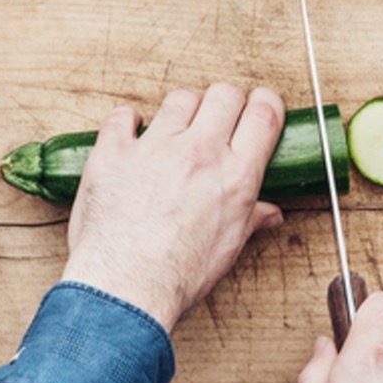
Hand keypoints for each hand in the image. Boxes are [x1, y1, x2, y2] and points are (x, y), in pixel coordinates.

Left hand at [61, 83, 285, 332]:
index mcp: (235, 175)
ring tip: (174, 131)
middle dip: (225, 103)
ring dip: (181, 111)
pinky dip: (128, 121)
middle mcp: (199, 153)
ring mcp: (155, 148)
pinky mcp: (115, 151)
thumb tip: (268, 214)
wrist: (125, 287)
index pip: (264, 113)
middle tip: (216, 120)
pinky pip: (123, 116)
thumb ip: (250, 219)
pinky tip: (131, 133)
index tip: (258, 107)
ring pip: (179, 99)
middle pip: (224, 94)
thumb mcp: (227, 248)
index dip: (265, 103)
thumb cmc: (175, 276)